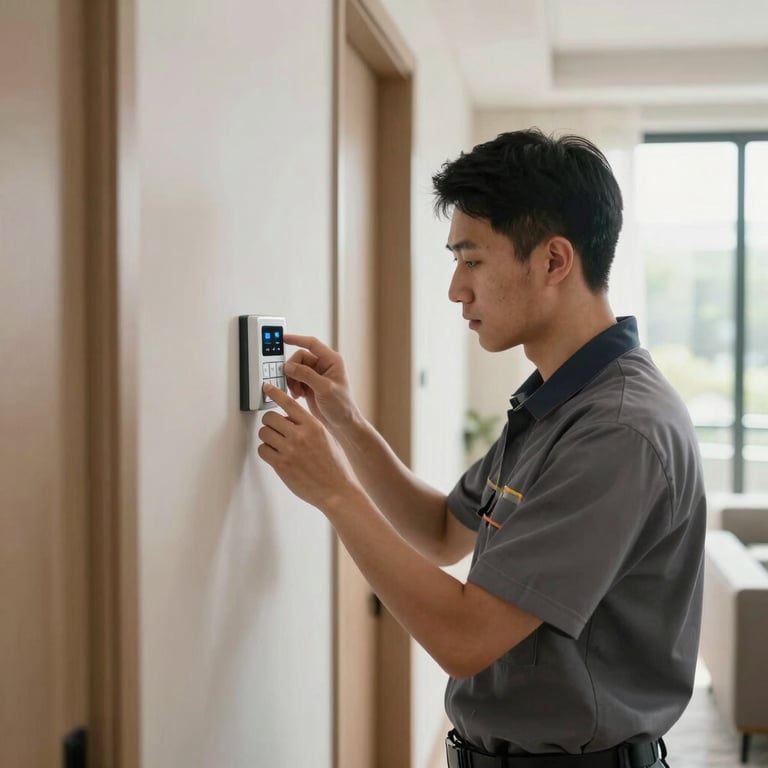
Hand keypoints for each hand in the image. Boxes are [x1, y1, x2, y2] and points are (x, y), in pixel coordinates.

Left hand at [257, 382, 359, 510]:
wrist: (337, 490)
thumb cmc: (335, 467)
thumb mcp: (327, 438)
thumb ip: (309, 427)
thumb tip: (291, 420)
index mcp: (313, 425)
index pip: (288, 402)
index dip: (274, 393)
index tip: (266, 387)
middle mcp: (300, 435)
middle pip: (270, 417)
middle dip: (270, 423)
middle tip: (275, 430)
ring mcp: (290, 450)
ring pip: (263, 433)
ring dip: (267, 438)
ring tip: (277, 445)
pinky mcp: (281, 465)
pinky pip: (262, 450)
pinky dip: (266, 452)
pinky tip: (275, 456)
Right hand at [282, 334, 359, 432]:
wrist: (342, 424)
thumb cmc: (342, 406)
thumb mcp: (325, 388)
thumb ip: (306, 375)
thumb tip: (290, 366)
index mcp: (331, 361)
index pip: (312, 344)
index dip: (297, 339)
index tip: (283, 338)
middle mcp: (323, 366)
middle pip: (300, 358)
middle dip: (293, 370)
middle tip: (292, 383)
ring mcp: (315, 376)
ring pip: (295, 370)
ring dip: (292, 380)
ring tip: (297, 393)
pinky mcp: (309, 386)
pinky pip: (295, 380)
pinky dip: (293, 387)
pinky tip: (298, 396)